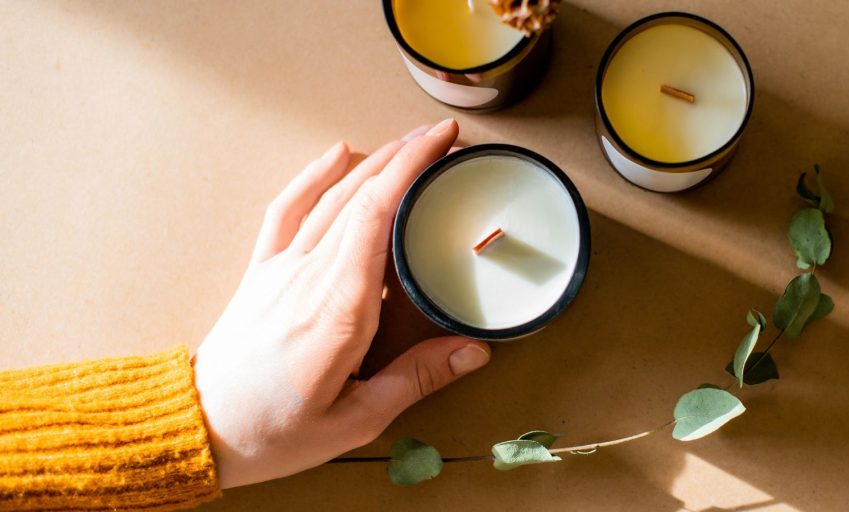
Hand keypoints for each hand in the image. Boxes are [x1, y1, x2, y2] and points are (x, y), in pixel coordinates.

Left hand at [191, 119, 490, 488]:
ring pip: (330, 198)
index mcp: (339, 310)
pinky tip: (336, 153)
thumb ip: (415, 379)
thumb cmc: (274, 433)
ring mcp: (281, 269)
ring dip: (372, 162)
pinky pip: (286, 211)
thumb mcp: (356, 421)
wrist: (202, 431)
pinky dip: (311, 177)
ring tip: (407, 141)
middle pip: (360, 197)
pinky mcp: (262, 272)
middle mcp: (308, 278)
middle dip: (405, 158)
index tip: (444, 147)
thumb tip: (473, 350)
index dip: (412, 171)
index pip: (378, 217)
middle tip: (444, 138)